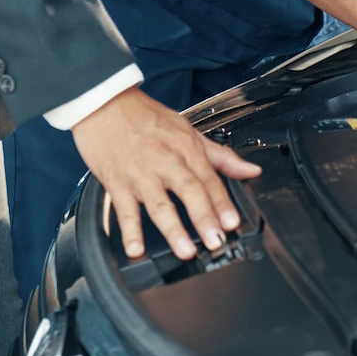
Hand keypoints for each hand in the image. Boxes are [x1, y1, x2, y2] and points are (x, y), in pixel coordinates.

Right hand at [71, 87, 261, 262]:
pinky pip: (124, 210)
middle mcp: (165, 161)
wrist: (105, 104)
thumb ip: (220, 155)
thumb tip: (251, 170)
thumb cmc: (146, 117)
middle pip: (189, 191)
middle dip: (204, 218)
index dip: (222, 203)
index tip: (232, 223)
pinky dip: (130, 231)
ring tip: (185, 250)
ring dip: (173, 229)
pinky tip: (136, 249)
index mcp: (186, 148)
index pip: (209, 179)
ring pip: (160, 204)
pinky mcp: (117, 182)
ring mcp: (140, 173)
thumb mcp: (188, 130)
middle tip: (215, 241)